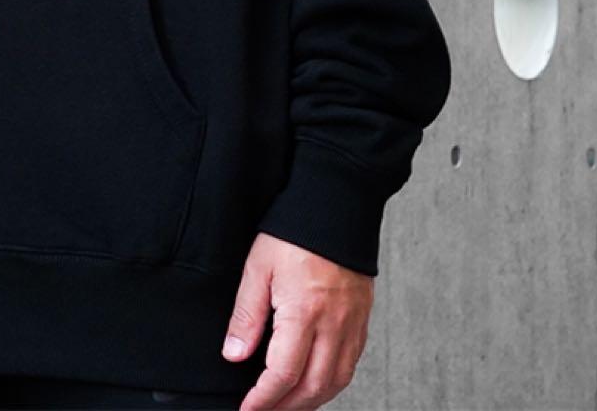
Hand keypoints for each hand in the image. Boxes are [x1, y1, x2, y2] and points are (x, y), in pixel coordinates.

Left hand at [222, 232, 372, 409]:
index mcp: (305, 312)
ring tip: (286, 406)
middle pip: (312, 387)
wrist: (337, 205)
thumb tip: (234, 354)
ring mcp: (352, 324)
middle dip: (286, 408)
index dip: (263, 399)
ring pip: (336, 382)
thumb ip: (247, 314)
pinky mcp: (361, 319)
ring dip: (311, 401)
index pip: (283, 374)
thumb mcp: (258, 267)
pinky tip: (315, 383)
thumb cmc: (294, 232)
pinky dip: (332, 383)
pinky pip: (350, 365)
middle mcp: (334, 325)